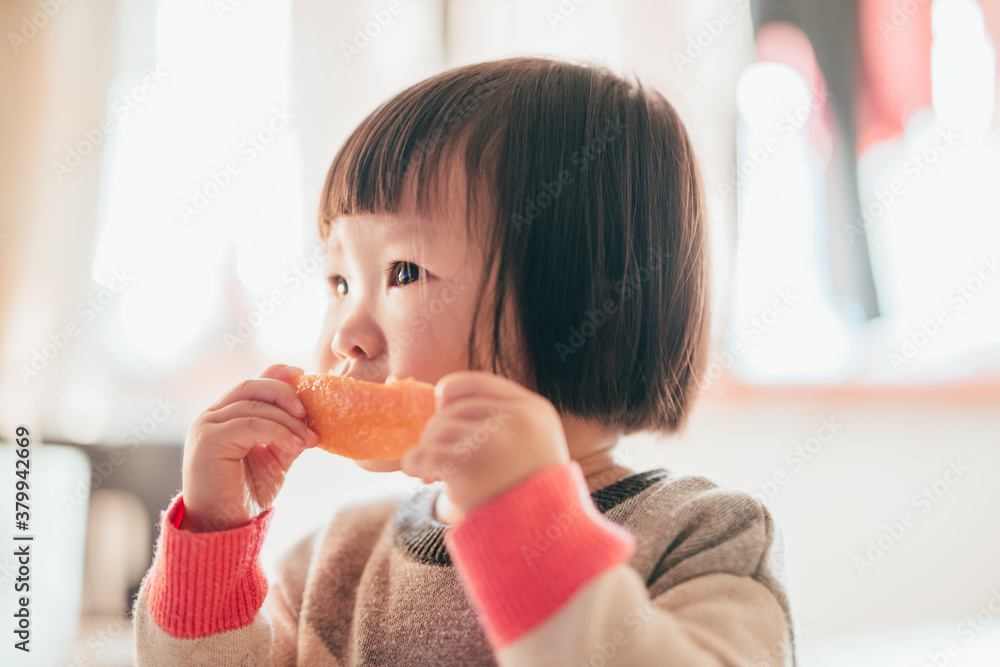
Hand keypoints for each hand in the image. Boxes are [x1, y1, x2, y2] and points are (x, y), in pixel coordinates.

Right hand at [179, 364, 320, 531]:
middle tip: (310, 413)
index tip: (304, 377)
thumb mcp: (275, 456)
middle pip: (252, 387)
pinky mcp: (208, 441)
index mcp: (225, 416)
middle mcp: (211, 417)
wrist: (225, 528)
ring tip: (310, 439)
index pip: (252, 384)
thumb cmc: (246, 494)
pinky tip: (296, 446)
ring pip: (254, 406)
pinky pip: (250, 424)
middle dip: (286, 394)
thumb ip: (287, 432)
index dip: (278, 376)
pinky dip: (278, 431)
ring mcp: (206, 427)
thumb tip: (312, 413)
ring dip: (289, 421)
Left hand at [400, 371, 568, 513]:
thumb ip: (501, 419)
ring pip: (437, 430)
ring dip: (426, 449)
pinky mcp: (469, 470)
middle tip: (434, 453)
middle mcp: (516, 421)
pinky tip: (420, 473)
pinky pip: (426, 454)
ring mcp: (494, 444)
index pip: (479, 382)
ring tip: (430, 470)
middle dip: (437, 430)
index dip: (450, 392)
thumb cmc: (532, 493)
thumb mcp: (533, 444)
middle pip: (454, 409)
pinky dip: (415, 462)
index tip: (440, 406)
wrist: (544, 539)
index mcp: (535, 410)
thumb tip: (440, 398)